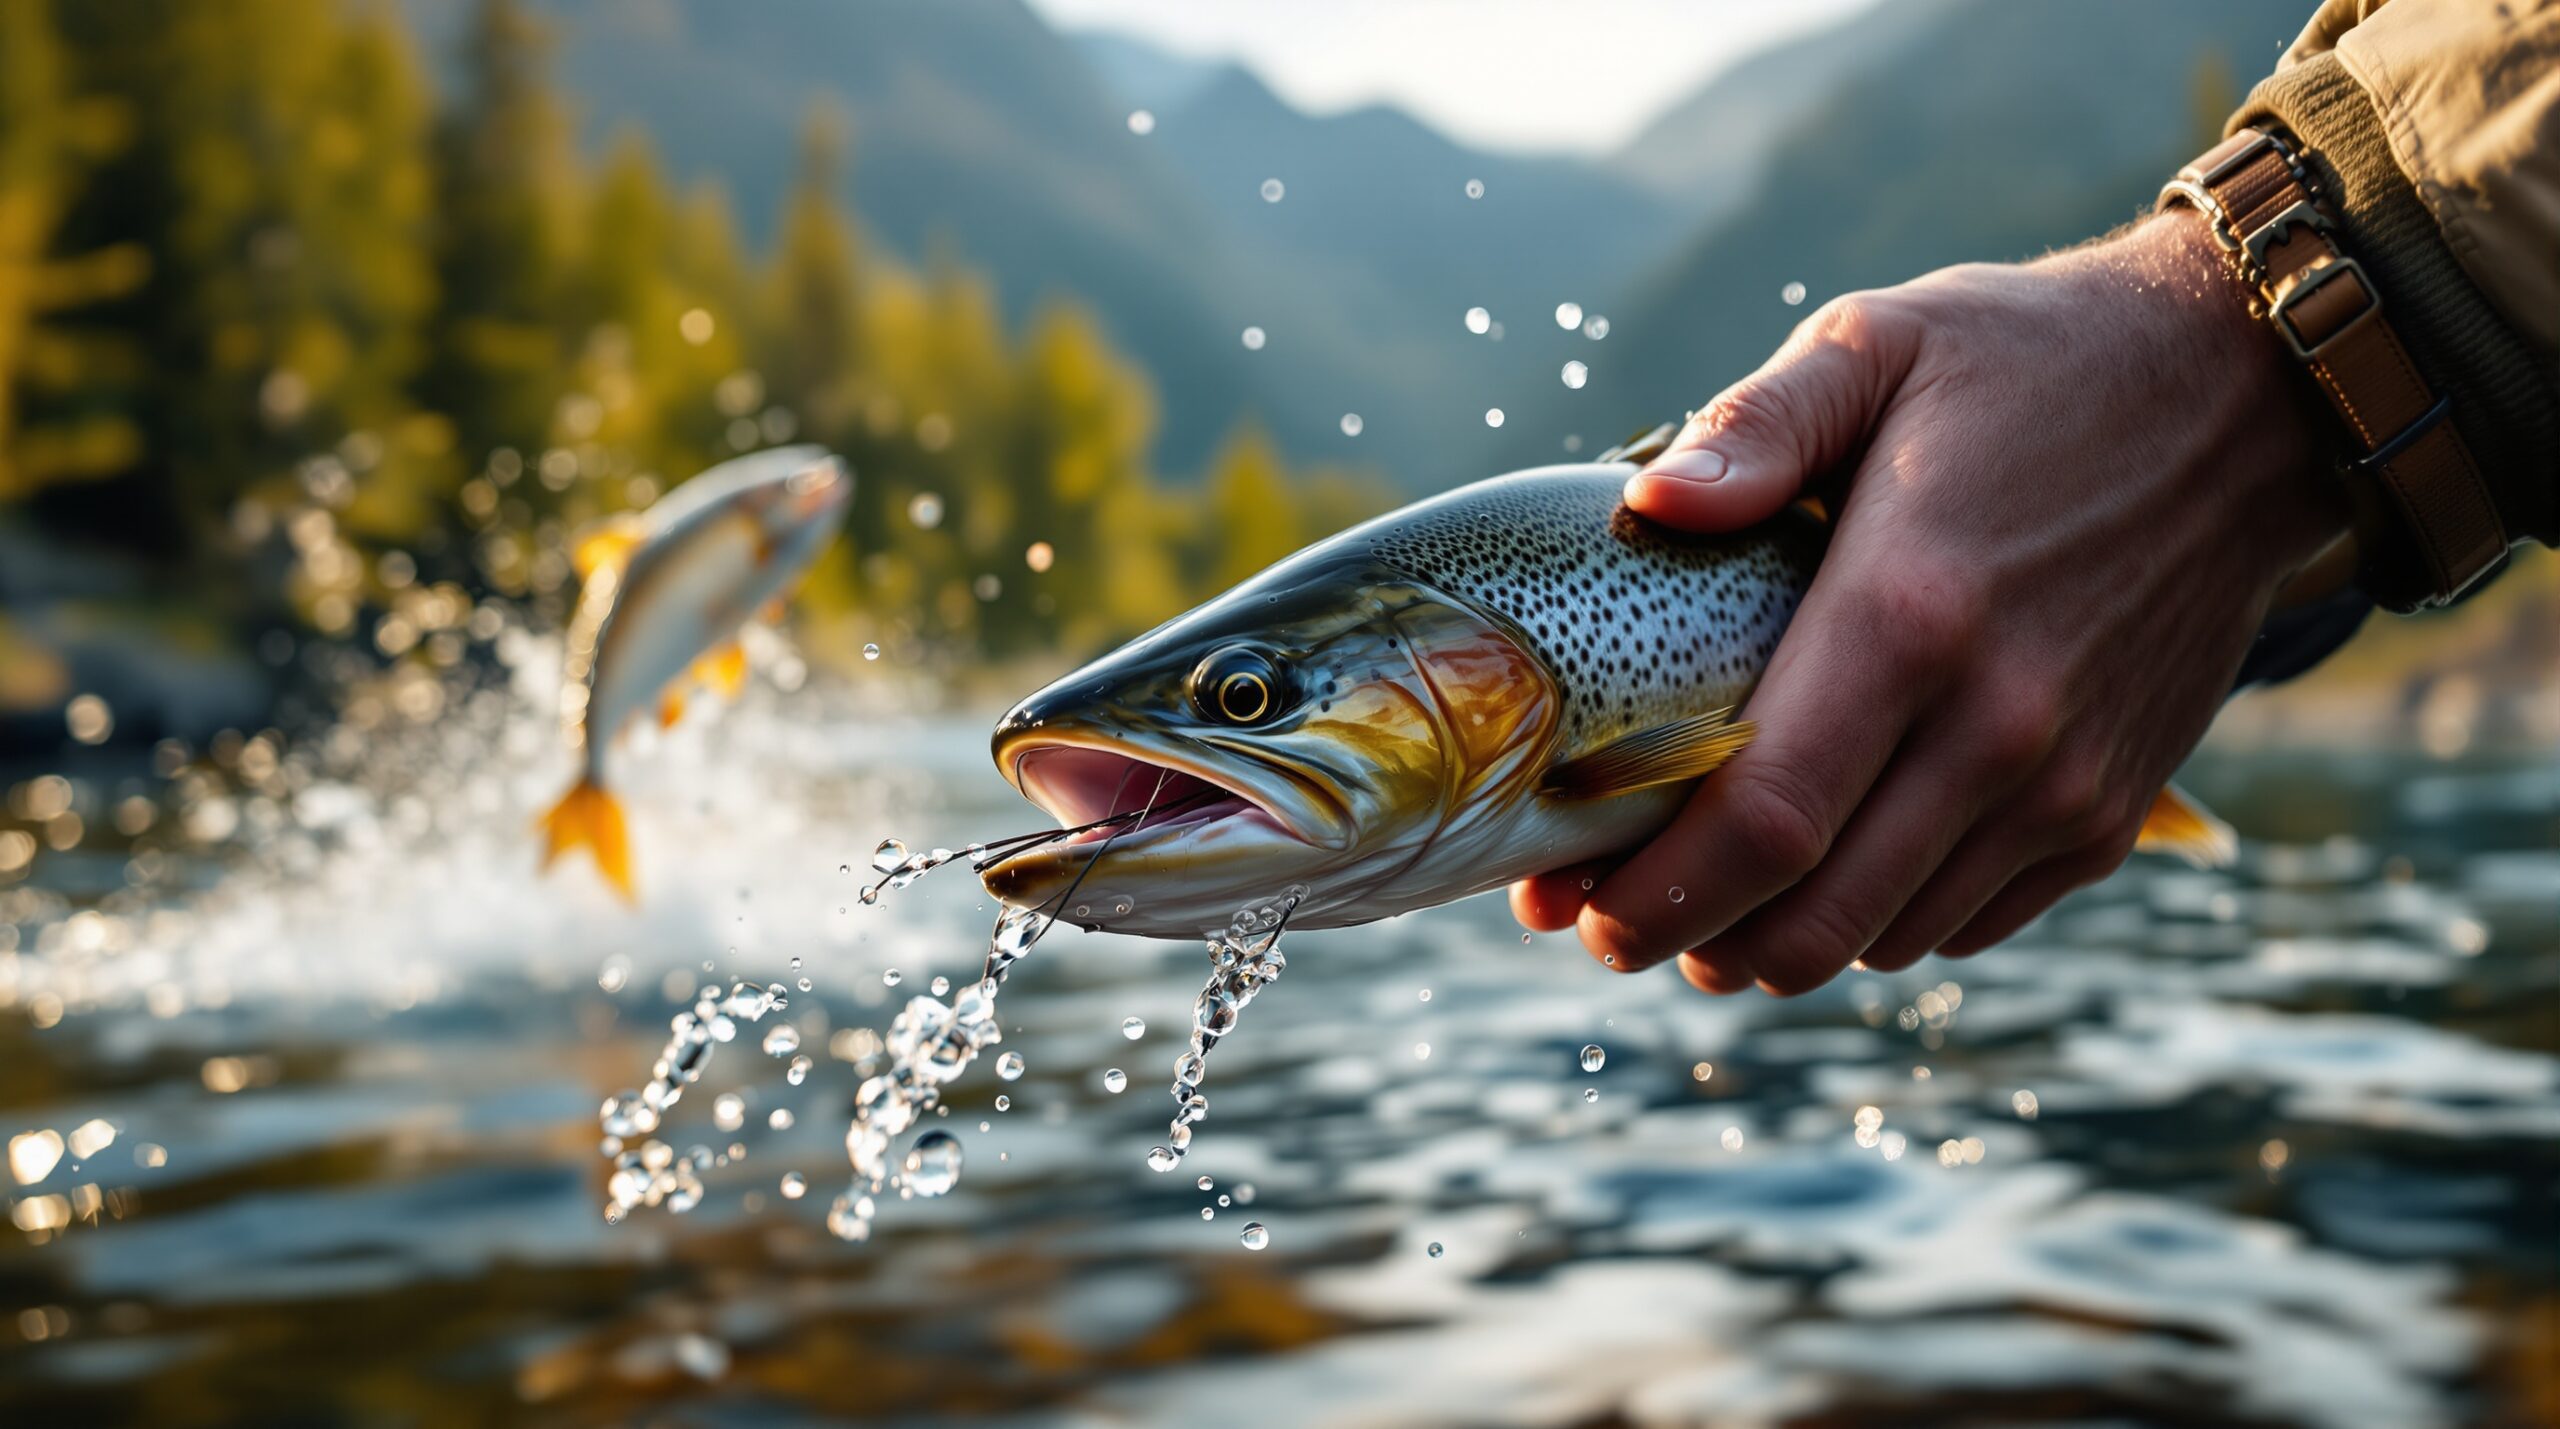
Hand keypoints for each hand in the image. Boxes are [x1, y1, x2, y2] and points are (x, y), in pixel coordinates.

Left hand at [1511, 212, 2348, 993]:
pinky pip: (1968, 920)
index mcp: (1909, 612)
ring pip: (1886, 934)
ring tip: (1707, 909)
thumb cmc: (2033, 362)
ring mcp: (2063, 779)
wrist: (2251, 399)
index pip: (1764, 818)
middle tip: (1620, 926)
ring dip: (1779, 947)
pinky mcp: (2111, 808)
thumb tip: (1651, 503)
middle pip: (1814, 912)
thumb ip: (1756, 426)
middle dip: (1695, 942)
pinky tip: (1826, 877)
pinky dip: (1880, 924)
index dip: (1660, 890)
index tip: (1584, 908)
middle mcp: (1995, 722)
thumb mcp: (1880, 341)